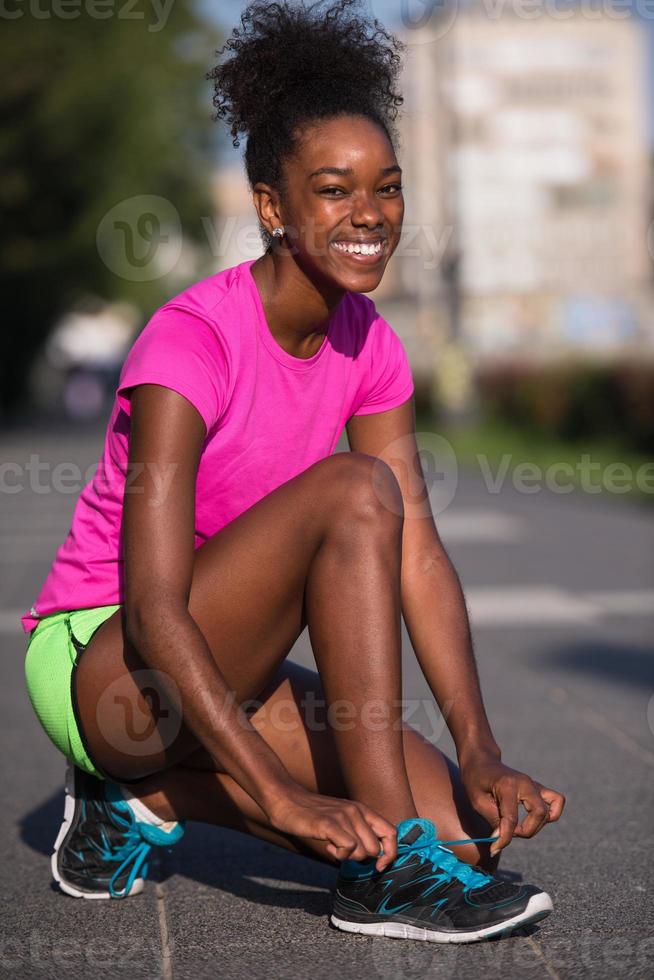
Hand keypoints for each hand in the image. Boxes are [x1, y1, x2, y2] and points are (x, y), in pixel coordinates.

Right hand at [265, 785, 397, 870]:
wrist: (286, 800)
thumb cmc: (313, 814)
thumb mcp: (341, 817)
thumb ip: (358, 830)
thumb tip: (374, 855)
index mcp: (362, 809)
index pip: (391, 833)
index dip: (390, 854)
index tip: (379, 866)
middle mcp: (357, 811)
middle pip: (376, 849)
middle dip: (361, 859)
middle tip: (344, 851)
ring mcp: (343, 816)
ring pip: (363, 852)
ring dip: (348, 857)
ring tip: (332, 845)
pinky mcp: (329, 824)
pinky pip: (348, 849)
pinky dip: (339, 855)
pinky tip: (328, 846)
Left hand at [459, 753, 565, 855]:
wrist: (481, 761)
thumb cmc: (475, 779)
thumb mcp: (477, 800)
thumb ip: (493, 820)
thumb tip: (502, 839)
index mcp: (507, 785)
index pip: (511, 819)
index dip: (504, 838)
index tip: (494, 849)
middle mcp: (525, 783)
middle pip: (539, 813)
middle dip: (526, 831)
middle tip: (508, 832)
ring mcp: (533, 784)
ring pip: (548, 811)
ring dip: (536, 826)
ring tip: (519, 827)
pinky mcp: (537, 788)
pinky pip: (556, 801)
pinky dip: (551, 814)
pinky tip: (535, 820)